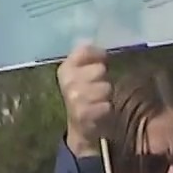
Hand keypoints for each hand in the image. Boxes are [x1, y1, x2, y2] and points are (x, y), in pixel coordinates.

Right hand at [58, 42, 111, 157]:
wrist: (80, 128)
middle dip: (103, 79)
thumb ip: (89, 57)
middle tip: (97, 88)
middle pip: (100, 69)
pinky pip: (106, 105)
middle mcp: (67, 81)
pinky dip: (106, 109)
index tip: (102, 62)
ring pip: (106, 87)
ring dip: (106, 96)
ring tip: (98, 101)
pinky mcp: (83, 113)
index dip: (98, 55)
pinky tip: (98, 112)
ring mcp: (74, 98)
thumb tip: (100, 45)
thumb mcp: (82, 74)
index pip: (85, 50)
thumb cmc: (85, 96)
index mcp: (65, 68)